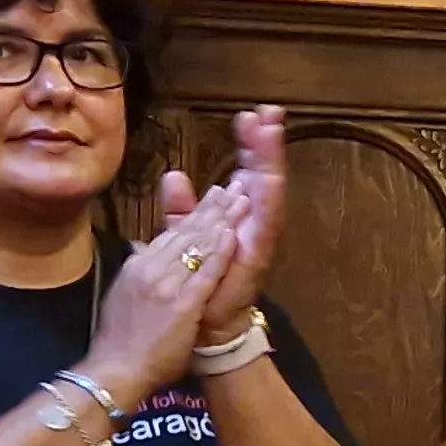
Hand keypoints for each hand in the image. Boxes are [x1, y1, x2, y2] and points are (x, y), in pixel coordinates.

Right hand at [84, 212, 238, 407]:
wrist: (116, 370)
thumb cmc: (121, 339)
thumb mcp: (124, 294)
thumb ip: (138, 270)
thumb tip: (142, 248)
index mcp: (138, 265)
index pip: (172, 232)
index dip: (196, 213)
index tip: (214, 195)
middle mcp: (151, 268)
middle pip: (187, 231)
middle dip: (213, 208)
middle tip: (235, 187)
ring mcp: (167, 284)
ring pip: (197, 246)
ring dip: (221, 221)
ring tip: (240, 200)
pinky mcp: (182, 304)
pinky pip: (204, 273)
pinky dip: (219, 252)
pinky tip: (232, 235)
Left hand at [159, 104, 288, 346]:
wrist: (200, 333)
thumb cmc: (196, 292)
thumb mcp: (183, 243)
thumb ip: (180, 211)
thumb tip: (174, 174)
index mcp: (233, 219)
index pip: (243, 173)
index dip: (248, 145)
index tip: (249, 115)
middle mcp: (250, 225)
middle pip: (260, 176)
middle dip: (264, 144)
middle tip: (268, 112)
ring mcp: (257, 240)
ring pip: (267, 192)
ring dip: (270, 161)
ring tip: (271, 130)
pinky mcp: (256, 256)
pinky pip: (265, 223)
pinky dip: (267, 199)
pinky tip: (268, 175)